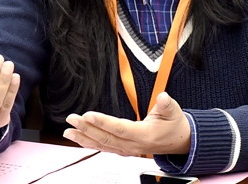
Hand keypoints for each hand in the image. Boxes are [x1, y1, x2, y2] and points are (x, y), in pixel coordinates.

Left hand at [63, 92, 190, 156]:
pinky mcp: (123, 149)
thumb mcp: (174, 112)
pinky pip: (104, 148)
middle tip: (72, 120)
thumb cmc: (174, 125)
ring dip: (84, 138)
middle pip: (106, 138)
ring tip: (68, 132)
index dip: (103, 122)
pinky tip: (79, 139)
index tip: (88, 115)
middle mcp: (133, 145)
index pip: (120, 129)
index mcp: (144, 135)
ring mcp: (127, 149)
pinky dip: (90, 143)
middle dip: (87, 129)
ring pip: (102, 145)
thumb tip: (163, 98)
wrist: (179, 142)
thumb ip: (167, 105)